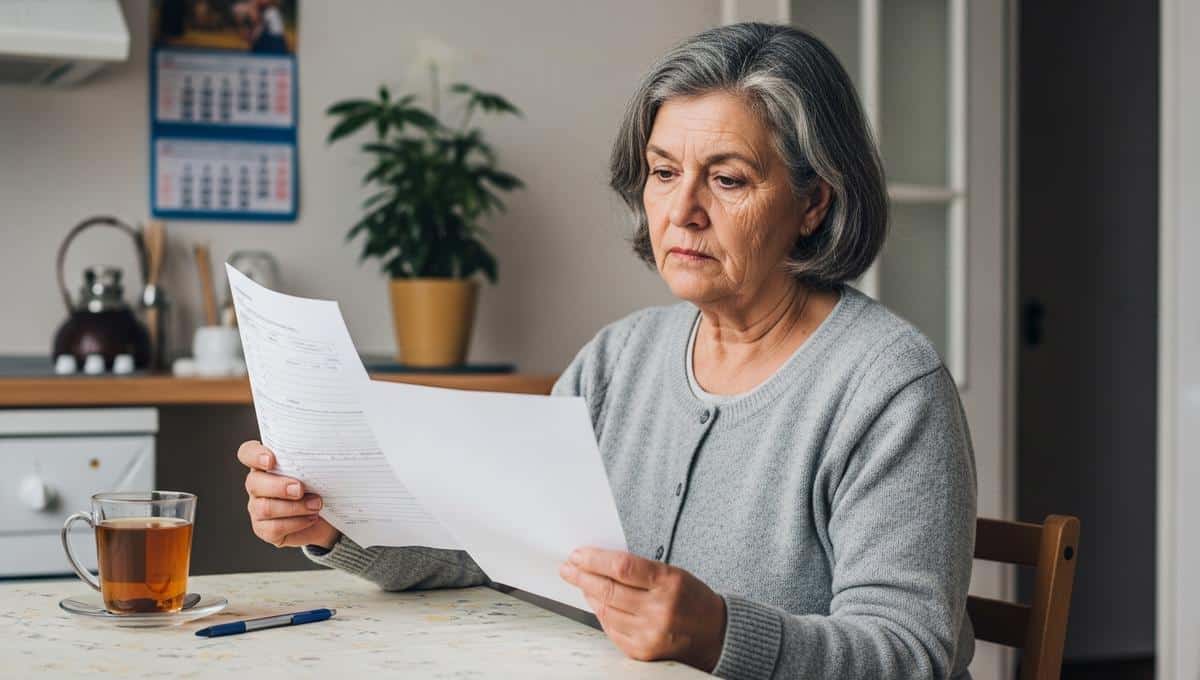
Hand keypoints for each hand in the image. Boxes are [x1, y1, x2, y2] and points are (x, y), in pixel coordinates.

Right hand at [237, 441, 339, 549]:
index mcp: (266, 464)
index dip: (254, 456)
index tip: (271, 461)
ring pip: (265, 508)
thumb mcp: (317, 470)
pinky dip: (296, 523)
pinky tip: (310, 518)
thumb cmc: (320, 486)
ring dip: (294, 507)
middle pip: (253, 483)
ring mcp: (257, 507)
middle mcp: (258, 484)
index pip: (247, 453)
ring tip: (316, 505)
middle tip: (300, 489)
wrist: (327, 515)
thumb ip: (311, 461)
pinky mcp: (264, 529)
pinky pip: (274, 528)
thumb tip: (322, 455)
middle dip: (279, 487)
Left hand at [559, 547, 726, 671]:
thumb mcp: (673, 573)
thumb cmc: (692, 599)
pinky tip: (596, 602)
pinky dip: (601, 613)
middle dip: (582, 576)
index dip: (595, 559)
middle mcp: (659, 610)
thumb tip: (598, 563)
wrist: (715, 634)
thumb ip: (639, 569)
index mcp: (669, 583)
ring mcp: (650, 634)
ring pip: (606, 610)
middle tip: (568, 568)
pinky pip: (611, 629)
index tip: (579, 554)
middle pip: (609, 590)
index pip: (622, 566)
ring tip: (580, 582)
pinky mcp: (642, 651)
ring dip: (588, 594)